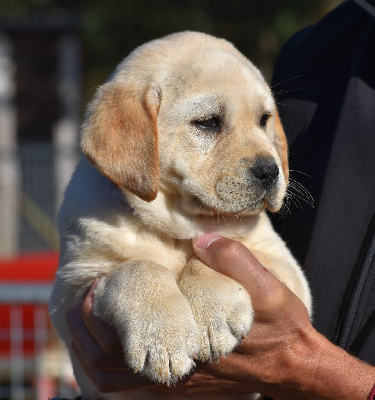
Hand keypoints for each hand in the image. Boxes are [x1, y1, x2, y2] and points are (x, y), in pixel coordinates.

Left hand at [67, 234, 374, 398]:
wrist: (294, 366)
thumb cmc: (281, 328)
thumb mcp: (267, 287)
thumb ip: (234, 259)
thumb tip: (198, 240)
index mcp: (191, 344)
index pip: (127, 343)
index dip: (102, 318)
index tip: (97, 288)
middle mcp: (177, 371)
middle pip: (108, 368)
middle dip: (84, 335)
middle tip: (82, 301)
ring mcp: (176, 383)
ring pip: (114, 382)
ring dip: (92, 353)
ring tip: (87, 321)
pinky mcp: (182, 385)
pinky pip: (132, 388)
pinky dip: (112, 368)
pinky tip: (112, 344)